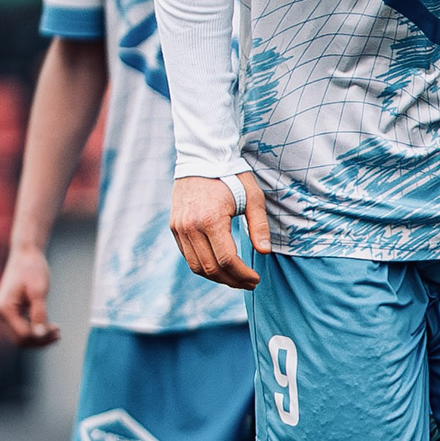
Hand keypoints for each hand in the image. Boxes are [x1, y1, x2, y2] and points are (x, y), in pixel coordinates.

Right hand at [0, 243, 57, 346]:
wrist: (25, 254)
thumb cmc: (32, 269)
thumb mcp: (39, 292)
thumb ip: (39, 314)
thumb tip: (40, 335)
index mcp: (4, 310)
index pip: (23, 336)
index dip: (41, 337)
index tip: (58, 329)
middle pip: (20, 341)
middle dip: (40, 340)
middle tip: (58, 333)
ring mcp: (2, 314)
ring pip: (20, 337)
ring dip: (38, 337)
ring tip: (57, 332)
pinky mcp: (8, 312)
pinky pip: (21, 329)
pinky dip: (34, 330)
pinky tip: (49, 326)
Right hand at [171, 170, 270, 287]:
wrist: (202, 158)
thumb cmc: (231, 176)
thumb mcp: (252, 196)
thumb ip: (259, 225)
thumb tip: (264, 251)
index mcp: (211, 219)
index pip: (227, 260)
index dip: (243, 275)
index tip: (255, 279)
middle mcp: (191, 226)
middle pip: (211, 268)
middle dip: (232, 281)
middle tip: (249, 283)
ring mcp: (179, 228)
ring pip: (197, 267)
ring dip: (217, 278)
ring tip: (236, 278)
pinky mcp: (175, 227)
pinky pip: (188, 256)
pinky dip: (204, 266)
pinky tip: (220, 266)